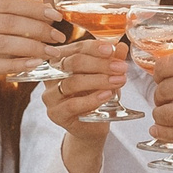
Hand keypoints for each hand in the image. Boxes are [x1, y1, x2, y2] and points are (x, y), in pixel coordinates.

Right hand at [0, 0, 63, 106]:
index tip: (56, 16)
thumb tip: (45, 3)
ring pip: (3, 44)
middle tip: (59, 37)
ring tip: (52, 52)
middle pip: (7, 23)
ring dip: (33, 48)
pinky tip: (35, 64)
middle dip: (38, 29)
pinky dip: (18, 64)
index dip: (33, 8)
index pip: (6, 2)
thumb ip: (8, 12)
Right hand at [45, 39, 130, 172]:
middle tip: (120, 67)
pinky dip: (91, 99)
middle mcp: (52, 75)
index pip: (76, 48)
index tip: (112, 49)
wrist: (92, 126)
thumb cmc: (97, 96)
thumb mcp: (107, 76)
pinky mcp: (55, 113)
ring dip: (98, 81)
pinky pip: (72, 104)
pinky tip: (107, 95)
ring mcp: (51, 95)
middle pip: (73, 63)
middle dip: (99, 64)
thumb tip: (121, 46)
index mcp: (62, 61)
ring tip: (117, 81)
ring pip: (72, 83)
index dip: (95, 47)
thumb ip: (112, 61)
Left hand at [146, 48, 172, 172]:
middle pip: (161, 91)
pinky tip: (160, 131)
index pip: (162, 67)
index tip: (162, 80)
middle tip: (166, 100)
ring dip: (161, 115)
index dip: (159, 75)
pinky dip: (163, 133)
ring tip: (166, 116)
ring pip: (163, 114)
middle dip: (161, 97)